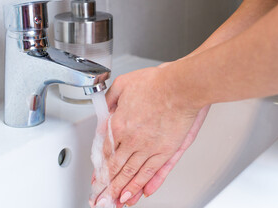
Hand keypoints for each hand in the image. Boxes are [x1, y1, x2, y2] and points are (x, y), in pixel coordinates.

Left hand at [90, 63, 207, 206]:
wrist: (181, 86)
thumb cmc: (156, 82)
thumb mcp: (123, 84)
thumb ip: (110, 101)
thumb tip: (104, 113)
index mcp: (119, 125)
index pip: (105, 153)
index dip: (100, 169)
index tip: (96, 179)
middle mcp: (133, 141)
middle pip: (116, 168)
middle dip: (107, 187)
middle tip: (100, 201)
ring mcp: (150, 148)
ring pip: (133, 174)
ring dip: (123, 190)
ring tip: (116, 203)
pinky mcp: (167, 150)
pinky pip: (155, 171)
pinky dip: (147, 184)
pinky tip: (141, 193)